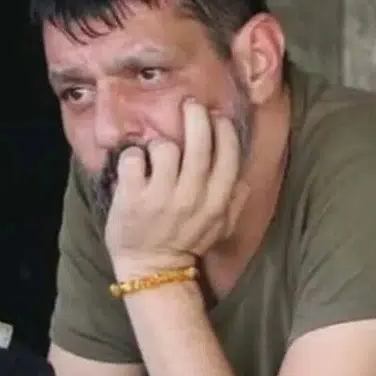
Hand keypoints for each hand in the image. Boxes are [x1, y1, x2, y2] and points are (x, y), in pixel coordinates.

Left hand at [104, 99, 248, 276]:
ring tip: (155, 154)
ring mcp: (160, 198)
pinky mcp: (132, 199)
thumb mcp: (221, 226)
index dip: (223, 129)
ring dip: (159, 143)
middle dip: (196, 116)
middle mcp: (191, 198)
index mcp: (217, 202)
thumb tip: (244, 174)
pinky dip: (132, 157)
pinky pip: (133, 159)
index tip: (216, 116)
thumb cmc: (186, 241)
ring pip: (164, 148)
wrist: (152, 269)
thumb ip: (235, 200)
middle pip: (198, 144)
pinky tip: (134, 166)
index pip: (228, 155)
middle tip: (189, 105)